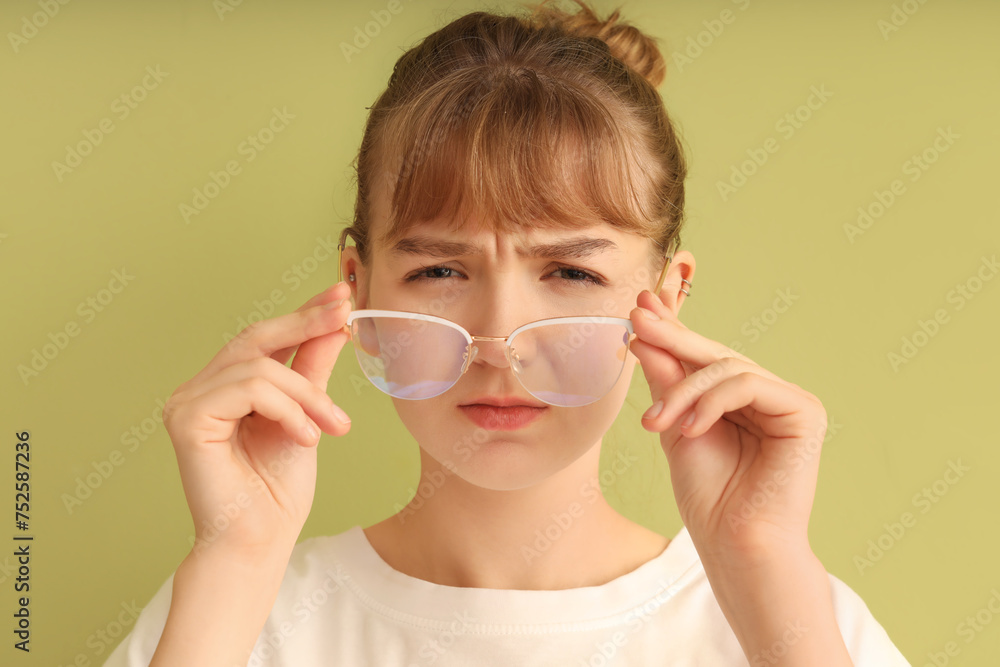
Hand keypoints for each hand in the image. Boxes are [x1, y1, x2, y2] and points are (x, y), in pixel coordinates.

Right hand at [162, 281, 353, 556]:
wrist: (261, 539)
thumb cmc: (278, 488)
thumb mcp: (307, 414)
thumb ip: (313, 367)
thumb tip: (335, 322)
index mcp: (223, 387)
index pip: (263, 338)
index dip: (302, 313)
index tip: (341, 294)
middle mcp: (199, 389)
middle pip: (256, 337)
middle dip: (306, 323)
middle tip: (346, 316)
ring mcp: (186, 401)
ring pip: (260, 367)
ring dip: (307, 395)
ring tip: (332, 427)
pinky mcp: (186, 418)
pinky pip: (250, 389)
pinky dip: (286, 409)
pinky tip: (305, 438)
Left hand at [628, 289, 828, 562]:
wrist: (733, 543)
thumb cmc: (708, 495)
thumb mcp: (674, 427)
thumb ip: (666, 382)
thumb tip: (644, 333)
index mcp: (739, 399)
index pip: (703, 356)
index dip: (673, 329)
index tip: (639, 306)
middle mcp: (767, 395)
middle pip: (716, 354)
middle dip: (673, 336)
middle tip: (637, 319)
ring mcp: (788, 402)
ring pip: (727, 368)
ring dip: (682, 391)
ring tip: (654, 423)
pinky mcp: (805, 412)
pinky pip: (750, 384)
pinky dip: (712, 401)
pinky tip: (689, 428)